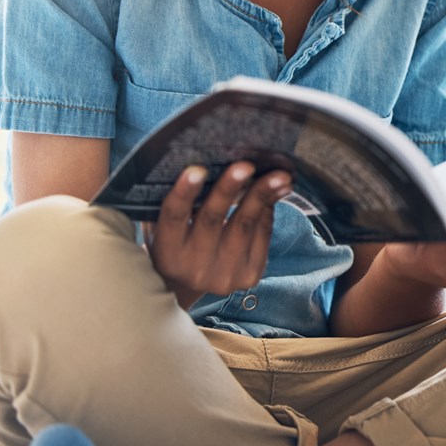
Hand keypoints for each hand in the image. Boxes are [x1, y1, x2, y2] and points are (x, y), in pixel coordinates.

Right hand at [147, 161, 292, 309]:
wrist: (191, 285)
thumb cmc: (177, 242)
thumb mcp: (166, 227)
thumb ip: (179, 202)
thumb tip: (206, 159)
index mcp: (166, 252)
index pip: (173, 218)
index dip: (184, 193)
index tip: (197, 169)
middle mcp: (193, 267)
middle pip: (213, 220)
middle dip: (229, 190)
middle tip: (246, 165)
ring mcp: (223, 275)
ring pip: (245, 227)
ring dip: (263, 196)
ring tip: (279, 175)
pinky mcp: (249, 276)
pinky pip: (262, 235)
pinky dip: (269, 209)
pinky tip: (278, 190)